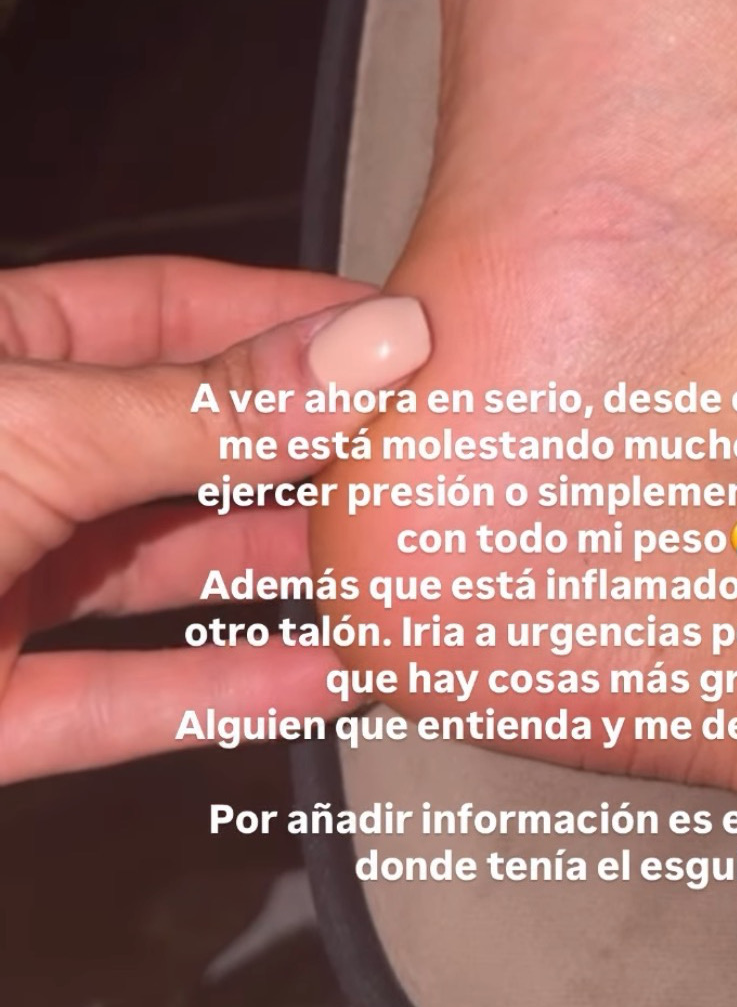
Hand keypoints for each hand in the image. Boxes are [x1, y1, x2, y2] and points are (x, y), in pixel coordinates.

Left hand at [0, 255, 426, 781]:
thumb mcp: (32, 433)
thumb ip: (203, 409)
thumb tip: (360, 352)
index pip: (167, 307)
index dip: (289, 319)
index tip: (404, 334)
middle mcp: (8, 460)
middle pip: (184, 444)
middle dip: (304, 454)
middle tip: (424, 456)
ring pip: (164, 575)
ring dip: (282, 578)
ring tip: (398, 569)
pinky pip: (121, 699)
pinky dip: (221, 696)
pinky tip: (321, 681)